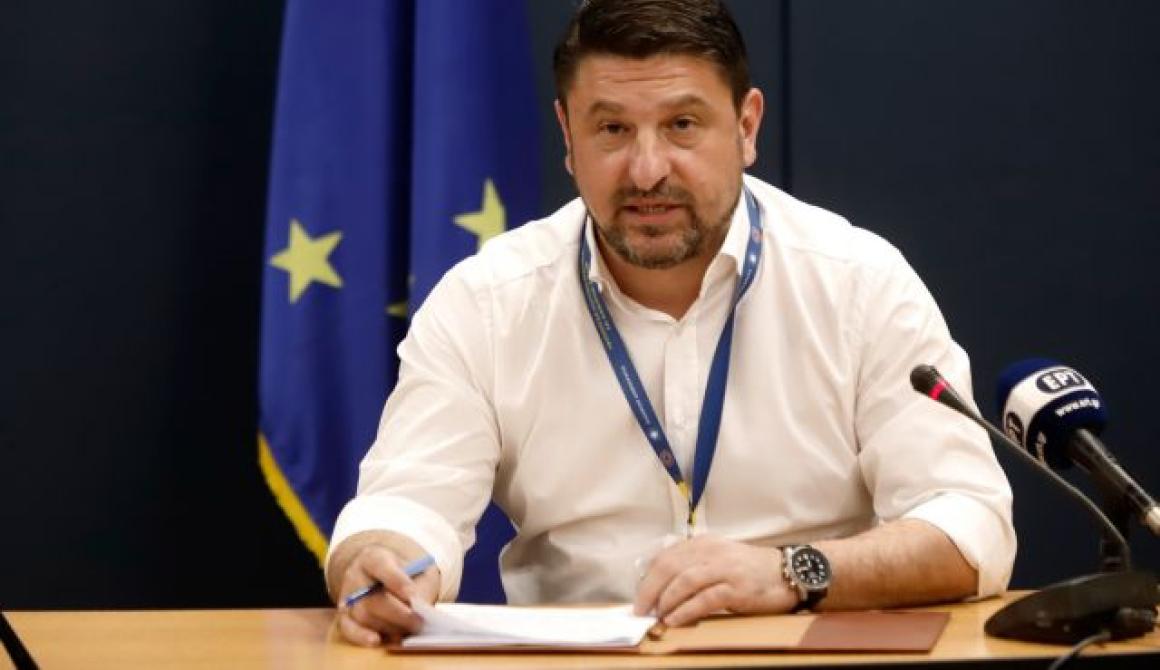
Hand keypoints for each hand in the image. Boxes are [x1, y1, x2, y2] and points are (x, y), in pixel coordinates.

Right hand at [336, 545, 440, 645]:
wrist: (382, 578)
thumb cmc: (403, 574)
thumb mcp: (416, 570)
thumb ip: (420, 586)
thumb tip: (422, 607)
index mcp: (373, 557)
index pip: (381, 566)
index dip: (397, 581)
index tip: (413, 597)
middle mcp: (355, 576)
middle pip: (373, 598)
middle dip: (399, 614)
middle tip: (419, 622)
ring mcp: (347, 597)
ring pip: (364, 616)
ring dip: (389, 627)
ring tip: (409, 630)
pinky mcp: (343, 616)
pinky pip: (348, 629)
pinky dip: (362, 637)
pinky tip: (377, 640)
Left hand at [633, 535, 797, 625]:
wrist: (789, 573)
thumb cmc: (750, 571)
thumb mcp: (719, 559)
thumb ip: (694, 565)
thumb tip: (662, 588)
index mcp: (704, 544)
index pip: (666, 557)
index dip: (647, 578)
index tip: (639, 598)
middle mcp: (712, 551)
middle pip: (669, 567)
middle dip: (649, 590)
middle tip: (640, 610)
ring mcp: (725, 568)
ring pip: (684, 580)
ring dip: (665, 600)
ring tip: (656, 616)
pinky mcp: (737, 588)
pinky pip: (705, 599)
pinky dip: (686, 610)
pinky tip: (675, 620)